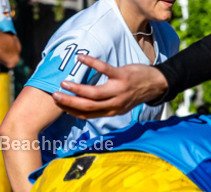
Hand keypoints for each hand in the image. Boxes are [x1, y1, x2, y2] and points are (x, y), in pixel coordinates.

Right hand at [51, 54, 167, 118]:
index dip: (72, 111)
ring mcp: (119, 90)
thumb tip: (83, 103)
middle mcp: (116, 104)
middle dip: (70, 103)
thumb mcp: (119, 103)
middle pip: (89, 107)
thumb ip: (104, 105)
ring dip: (77, 89)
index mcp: (113, 111)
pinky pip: (104, 69)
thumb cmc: (133, 92)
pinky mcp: (122, 76)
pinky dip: (91, 63)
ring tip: (63, 83)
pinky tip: (80, 58)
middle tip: (55, 96)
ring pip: (95, 94)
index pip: (89, 115)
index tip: (58, 105)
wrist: (156, 84)